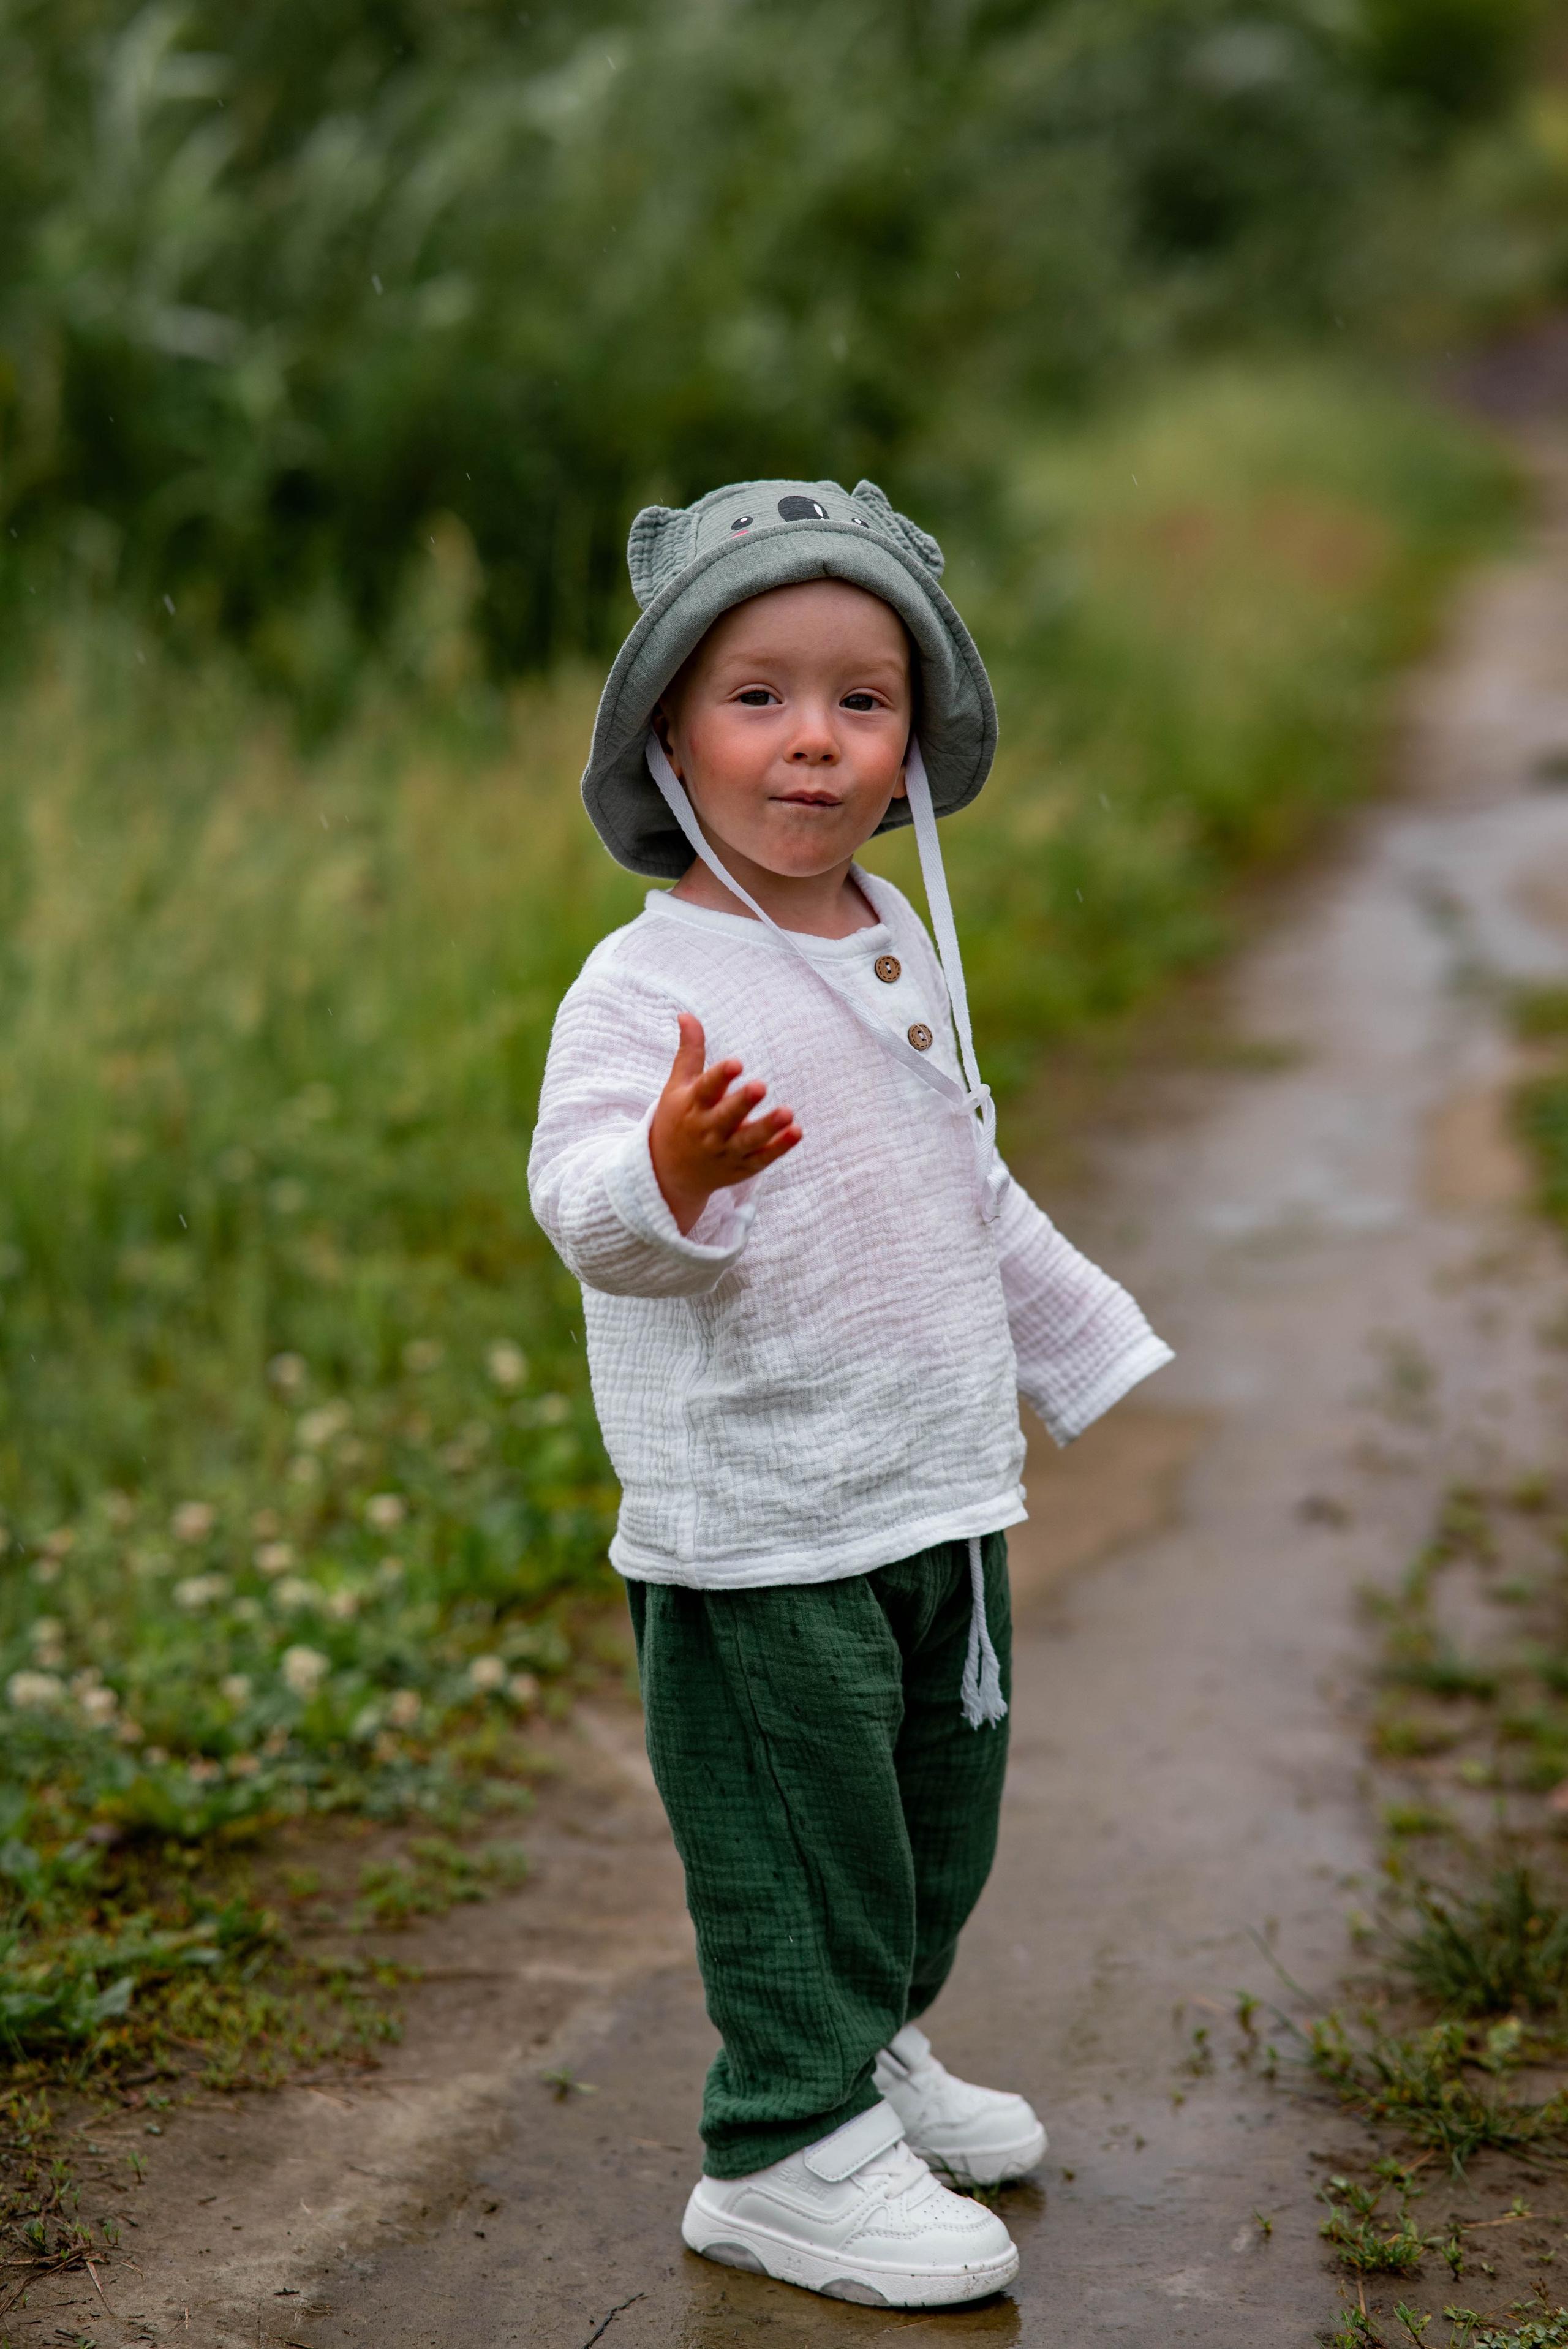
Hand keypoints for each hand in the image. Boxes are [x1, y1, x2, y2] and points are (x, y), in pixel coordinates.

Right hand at [649, 1013, 801, 1234]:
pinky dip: (779, 1148)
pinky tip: (797, 1132)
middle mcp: (708, 1130)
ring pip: (748, 1141)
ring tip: (788, 1113)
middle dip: (742, 1103)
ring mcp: (726, 1151)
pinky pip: (762, 1159)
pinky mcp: (742, 1167)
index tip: (736, 1063)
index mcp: (692, 1106)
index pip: (705, 1089)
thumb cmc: (679, 1119)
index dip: (720, 1076)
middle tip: (760, 1086)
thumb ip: (690, 1052)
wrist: (670, 1173)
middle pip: (726, 1117)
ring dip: (767, 1128)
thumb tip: (686, 1014)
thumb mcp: (677, 1086)